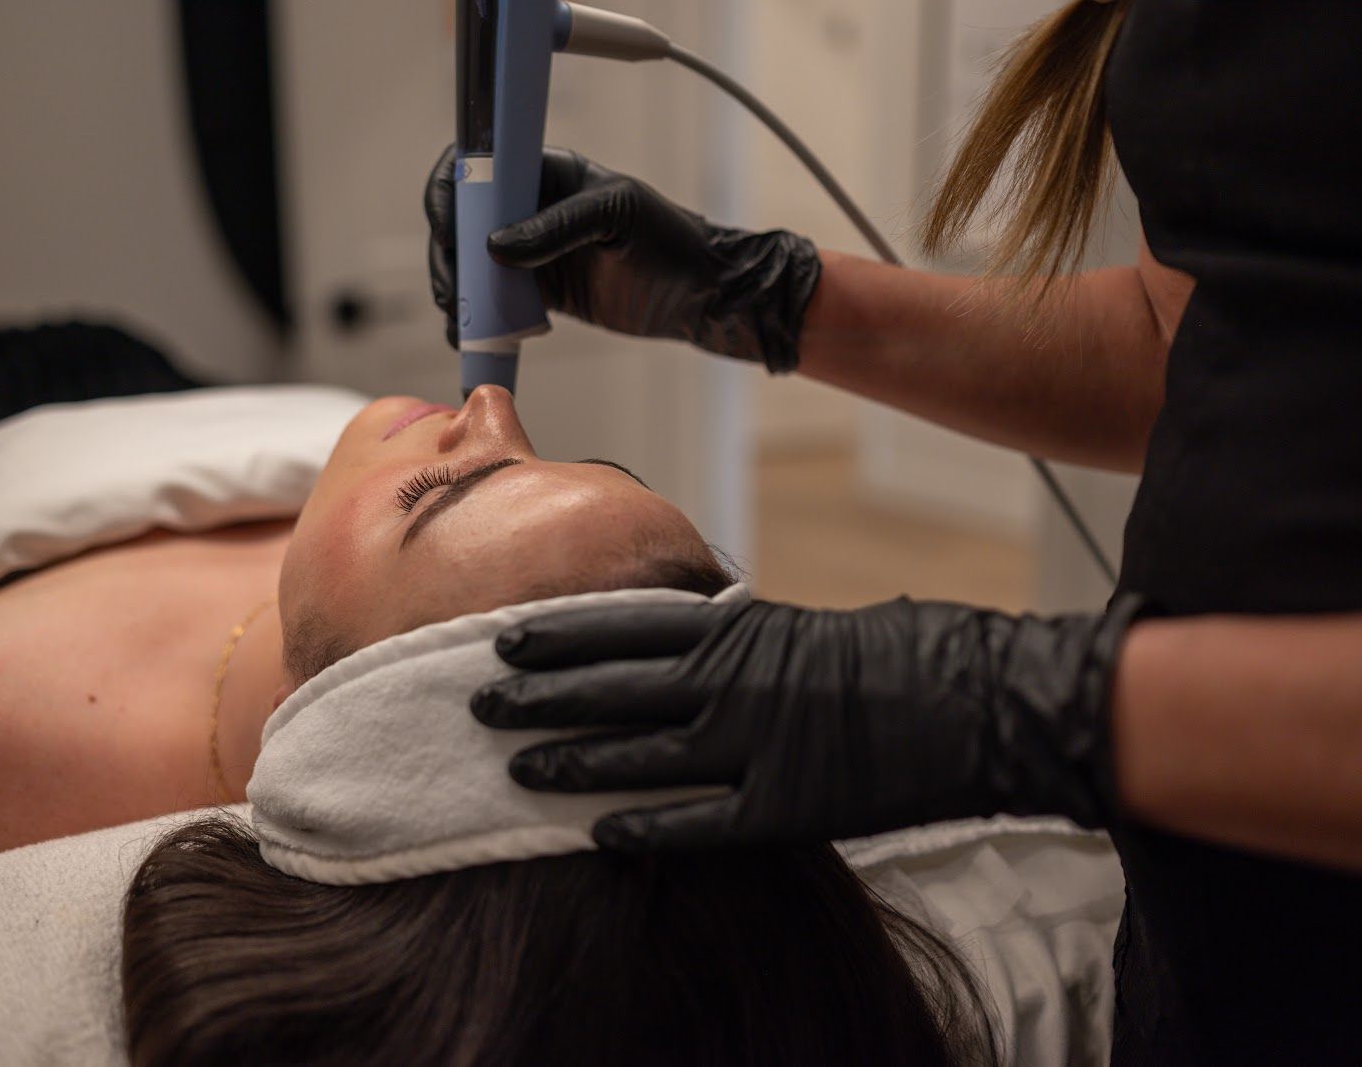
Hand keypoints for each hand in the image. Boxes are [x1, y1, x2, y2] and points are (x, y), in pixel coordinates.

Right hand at [424, 144, 822, 371]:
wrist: (699, 294)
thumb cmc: (669, 240)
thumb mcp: (617, 217)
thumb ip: (558, 227)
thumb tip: (496, 247)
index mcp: (546, 171)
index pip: (479, 166)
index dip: (452, 194)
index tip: (450, 231)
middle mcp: (530, 207)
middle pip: (463, 223)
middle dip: (448, 256)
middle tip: (454, 293)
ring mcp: (531, 251)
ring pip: (471, 266)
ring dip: (458, 293)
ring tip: (461, 323)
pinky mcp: (539, 292)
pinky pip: (494, 303)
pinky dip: (478, 321)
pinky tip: (473, 339)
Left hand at [471, 595, 1145, 850]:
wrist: (985, 700)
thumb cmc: (905, 651)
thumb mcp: (806, 627)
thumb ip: (737, 640)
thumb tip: (686, 644)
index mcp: (737, 632)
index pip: (619, 628)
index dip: (556, 636)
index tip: (504, 639)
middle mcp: (729, 685)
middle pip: (607, 690)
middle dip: (537, 697)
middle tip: (476, 703)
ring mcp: (752, 747)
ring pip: (635, 754)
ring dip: (570, 760)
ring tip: (514, 765)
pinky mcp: (783, 806)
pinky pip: (695, 821)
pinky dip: (641, 826)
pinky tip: (593, 834)